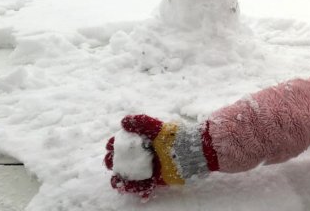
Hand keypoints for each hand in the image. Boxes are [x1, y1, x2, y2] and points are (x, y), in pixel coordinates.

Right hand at [104, 114, 218, 198]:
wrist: (198, 151)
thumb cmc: (179, 137)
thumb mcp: (160, 129)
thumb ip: (143, 123)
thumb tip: (123, 121)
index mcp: (147, 140)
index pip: (125, 142)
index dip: (115, 144)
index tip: (110, 145)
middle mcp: (148, 154)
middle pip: (124, 159)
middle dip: (114, 161)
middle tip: (111, 162)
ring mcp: (153, 167)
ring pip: (131, 175)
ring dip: (121, 178)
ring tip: (117, 180)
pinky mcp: (159, 179)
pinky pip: (142, 186)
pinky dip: (134, 188)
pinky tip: (127, 186)